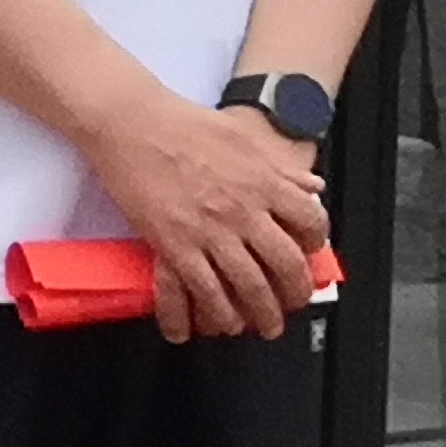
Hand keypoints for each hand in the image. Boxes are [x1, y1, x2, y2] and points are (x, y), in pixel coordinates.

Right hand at [89, 93, 327, 342]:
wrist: (129, 122)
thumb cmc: (179, 122)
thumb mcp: (242, 136)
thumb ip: (281, 167)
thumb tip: (313, 186)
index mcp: (262, 182)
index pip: (312, 223)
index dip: (316, 245)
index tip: (307, 253)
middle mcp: (242, 211)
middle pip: (287, 266)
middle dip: (295, 293)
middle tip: (292, 302)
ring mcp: (209, 231)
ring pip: (250, 287)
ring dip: (262, 314)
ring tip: (263, 324)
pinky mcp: (174, 244)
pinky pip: (204, 290)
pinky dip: (217, 312)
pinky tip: (221, 321)